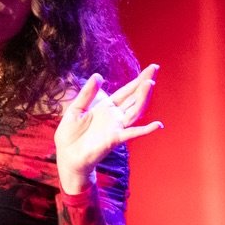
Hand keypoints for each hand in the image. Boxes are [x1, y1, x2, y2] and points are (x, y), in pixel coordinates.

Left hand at [55, 64, 163, 192]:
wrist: (67, 156)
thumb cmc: (70, 135)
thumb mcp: (75, 109)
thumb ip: (87, 94)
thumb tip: (98, 75)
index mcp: (106, 107)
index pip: (126, 91)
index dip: (138, 80)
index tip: (151, 68)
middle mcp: (115, 116)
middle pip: (134, 97)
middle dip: (144, 83)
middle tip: (155, 68)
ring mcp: (116, 127)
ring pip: (135, 111)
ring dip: (144, 98)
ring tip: (150, 84)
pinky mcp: (114, 139)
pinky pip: (132, 133)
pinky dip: (146, 130)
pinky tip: (157, 125)